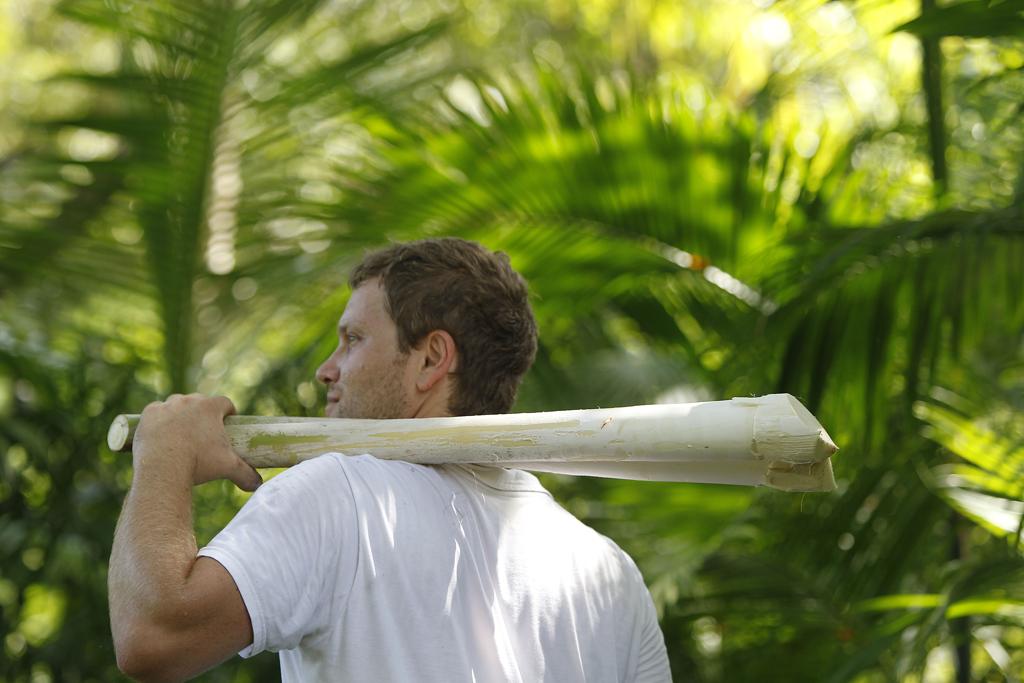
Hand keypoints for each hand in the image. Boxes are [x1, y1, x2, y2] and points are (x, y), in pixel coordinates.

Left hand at [134, 394, 262, 490]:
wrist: (163, 467)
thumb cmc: (199, 464)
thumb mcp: (227, 468)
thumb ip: (246, 474)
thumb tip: (258, 485)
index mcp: (210, 407)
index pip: (225, 402)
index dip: (228, 411)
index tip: (227, 422)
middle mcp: (189, 401)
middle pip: (200, 401)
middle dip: (202, 412)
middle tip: (203, 432)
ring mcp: (167, 405)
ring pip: (177, 404)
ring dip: (180, 413)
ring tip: (181, 431)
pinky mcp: (149, 413)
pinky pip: (156, 409)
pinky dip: (159, 418)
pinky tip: (160, 429)